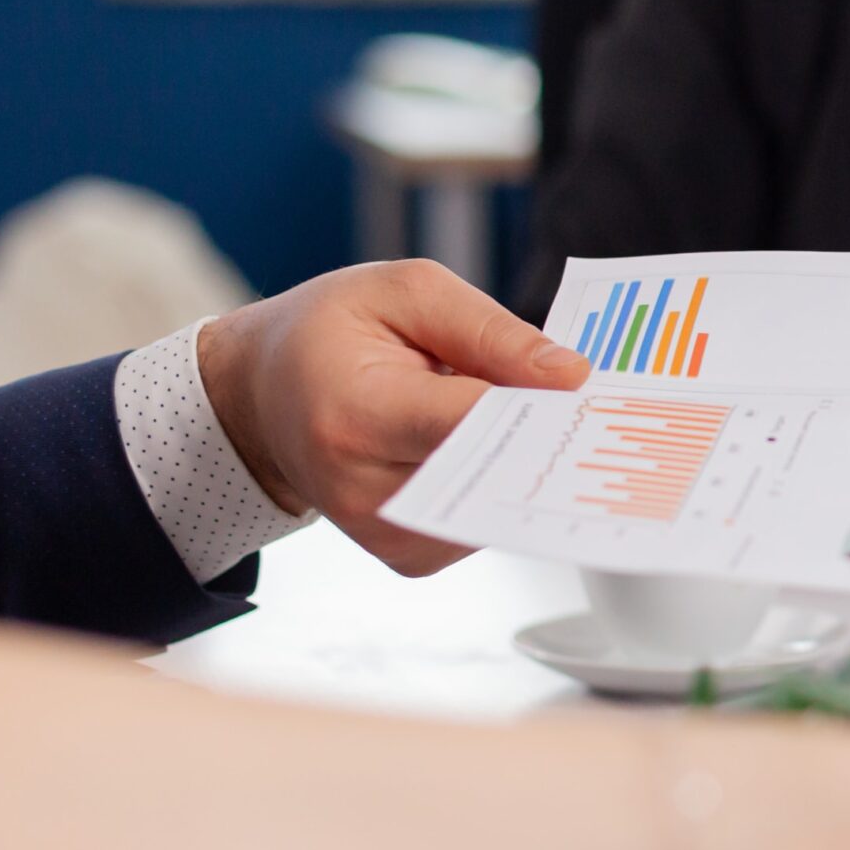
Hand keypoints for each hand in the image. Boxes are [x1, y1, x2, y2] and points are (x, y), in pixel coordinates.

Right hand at [198, 260, 589, 575]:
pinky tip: (488, 447)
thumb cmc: (330, 333)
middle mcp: (363, 488)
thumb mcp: (407, 293)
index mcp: (356, 414)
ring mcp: (384, 533)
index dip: (537, 404)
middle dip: (542, 436)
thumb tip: (569, 376)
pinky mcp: (406, 556)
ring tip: (514, 414)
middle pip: (491, 471)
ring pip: (496, 502)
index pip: (470, 422)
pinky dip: (497, 484)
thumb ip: (490, 331)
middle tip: (581, 404)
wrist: (265, 394)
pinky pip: (483, 522)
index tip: (584, 387)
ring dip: (519, 461)